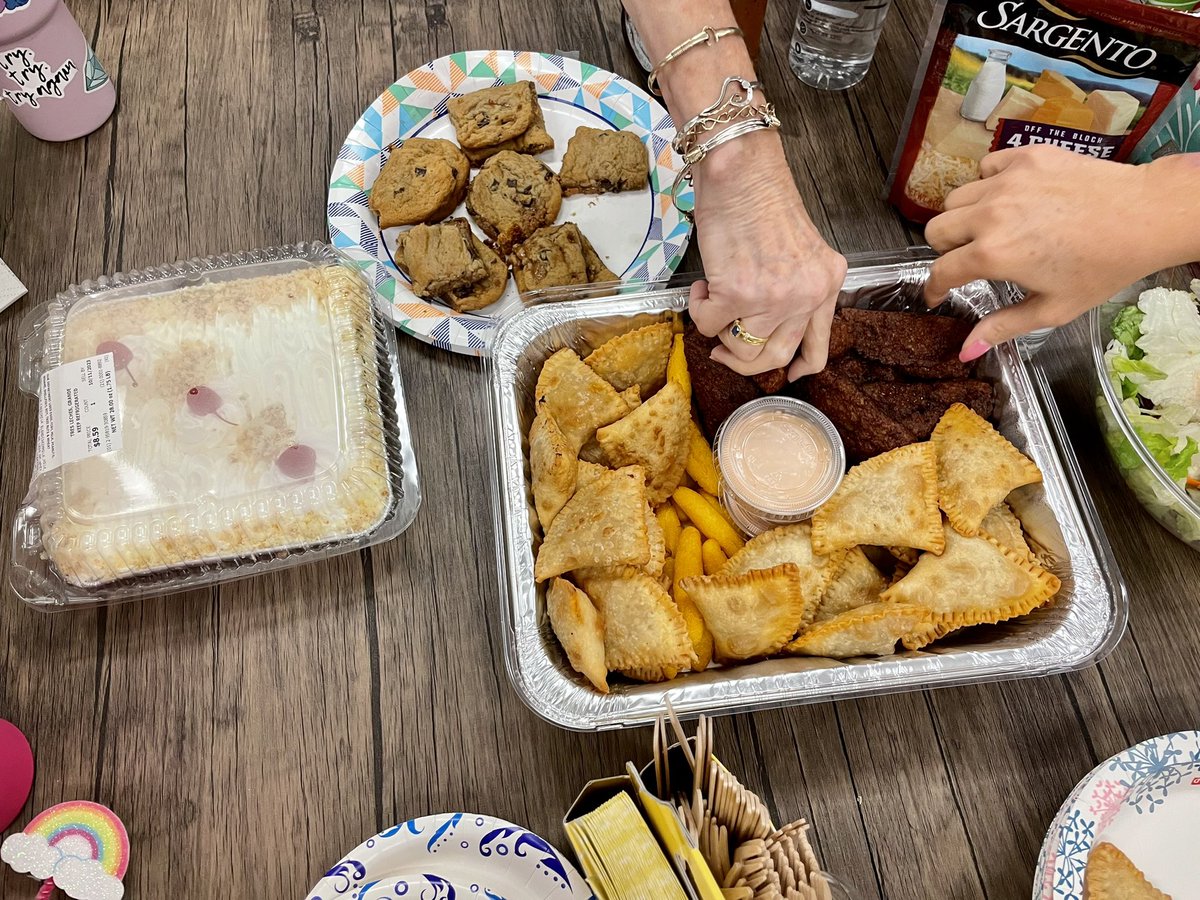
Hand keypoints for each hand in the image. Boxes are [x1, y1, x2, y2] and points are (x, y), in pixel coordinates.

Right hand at [687, 130, 846, 379]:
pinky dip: (698, 310)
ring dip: (719, 331)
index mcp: (827, 284)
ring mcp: (773, 298)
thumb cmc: (763, 197)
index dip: (798, 369)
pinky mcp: (736, 293)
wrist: (742, 169)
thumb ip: (796, 286)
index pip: (819, 348)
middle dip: (744, 360)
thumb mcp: (800, 249)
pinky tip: (701, 286)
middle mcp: (807, 295)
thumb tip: (766, 322)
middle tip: (725, 348)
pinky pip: (709, 325)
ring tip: (712, 300)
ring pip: (740, 349)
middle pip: (774, 358)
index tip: (784, 375)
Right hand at [924, 145, 1172, 360]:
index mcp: (994, 254)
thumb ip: (1002, 328)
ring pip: (956, 198)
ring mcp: (1008, 181)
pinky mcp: (1027, 157)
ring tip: (988, 228)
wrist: (1145, 216)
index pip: (940, 271)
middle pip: (936, 230)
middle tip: (967, 259)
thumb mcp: (1052, 308)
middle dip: (945, 250)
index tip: (938, 294)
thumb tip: (966, 352)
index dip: (934, 288)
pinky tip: (1009, 198)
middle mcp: (992, 214)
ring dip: (963, 217)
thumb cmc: (1103, 266)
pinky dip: (988, 183)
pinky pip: (987, 167)